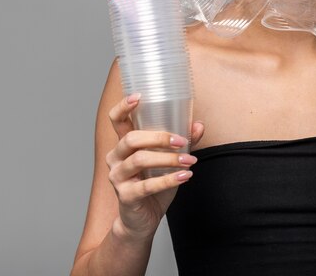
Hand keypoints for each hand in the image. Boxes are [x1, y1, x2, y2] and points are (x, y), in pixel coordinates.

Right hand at [105, 94, 204, 241]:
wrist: (142, 220)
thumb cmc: (153, 183)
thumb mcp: (169, 160)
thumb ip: (182, 142)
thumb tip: (199, 125)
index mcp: (125, 144)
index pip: (117, 120)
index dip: (124, 106)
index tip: (139, 96)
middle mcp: (116, 157)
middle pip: (131, 138)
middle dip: (159, 137)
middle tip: (182, 140)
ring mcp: (118, 177)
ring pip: (140, 160)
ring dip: (168, 159)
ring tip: (189, 160)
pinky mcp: (126, 196)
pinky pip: (146, 186)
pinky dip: (169, 179)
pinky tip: (185, 176)